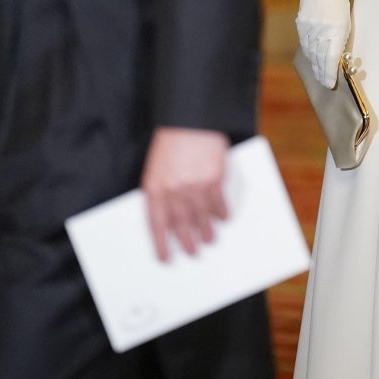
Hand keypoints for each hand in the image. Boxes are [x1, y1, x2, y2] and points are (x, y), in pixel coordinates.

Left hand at [141, 127, 228, 262]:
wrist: (190, 120)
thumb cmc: (171, 143)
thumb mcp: (156, 167)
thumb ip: (160, 191)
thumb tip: (168, 217)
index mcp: (155, 187)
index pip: (156, 225)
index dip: (161, 244)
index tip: (164, 258)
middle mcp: (174, 190)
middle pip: (181, 225)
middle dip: (187, 241)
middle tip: (193, 252)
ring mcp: (195, 185)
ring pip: (201, 218)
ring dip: (206, 232)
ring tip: (209, 240)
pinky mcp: (214, 178)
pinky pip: (218, 203)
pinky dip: (221, 213)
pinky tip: (223, 219)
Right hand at [296, 0, 350, 87]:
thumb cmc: (339, 3)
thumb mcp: (346, 22)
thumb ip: (340, 41)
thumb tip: (336, 59)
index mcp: (336, 30)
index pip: (330, 59)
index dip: (329, 74)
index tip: (330, 84)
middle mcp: (321, 30)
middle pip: (319, 58)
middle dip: (322, 73)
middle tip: (325, 83)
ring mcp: (309, 27)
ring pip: (310, 53)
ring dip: (315, 65)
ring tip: (319, 74)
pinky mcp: (301, 24)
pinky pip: (304, 43)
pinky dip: (309, 52)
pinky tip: (312, 59)